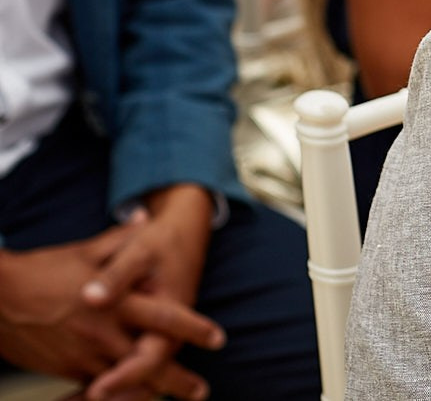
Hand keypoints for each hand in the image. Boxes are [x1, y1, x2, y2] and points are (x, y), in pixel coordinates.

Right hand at [0, 225, 219, 399]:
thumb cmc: (44, 270)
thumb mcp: (86, 250)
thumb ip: (121, 238)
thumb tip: (145, 216)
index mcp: (116, 301)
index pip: (164, 318)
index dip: (193, 329)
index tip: (218, 338)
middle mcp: (103, 331)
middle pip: (150, 361)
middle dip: (178, 380)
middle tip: (200, 391)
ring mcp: (83, 355)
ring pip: (125, 382)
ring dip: (149, 392)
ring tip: (168, 400)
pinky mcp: (66, 369)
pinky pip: (97, 389)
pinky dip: (115, 397)